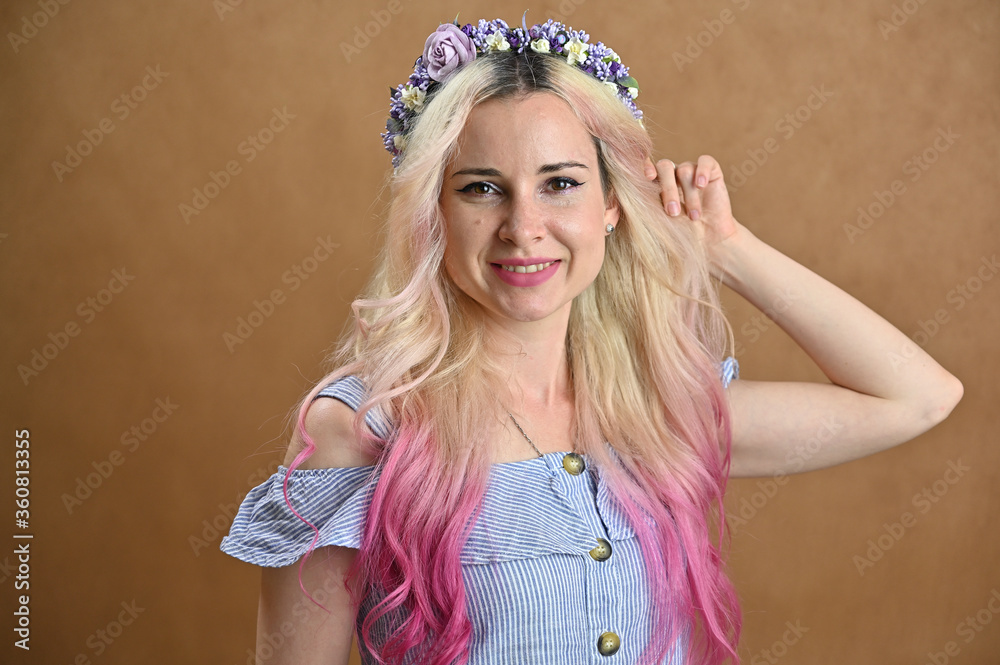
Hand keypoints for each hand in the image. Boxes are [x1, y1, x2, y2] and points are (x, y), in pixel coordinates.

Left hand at [644, 155, 740, 270]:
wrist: (710, 244)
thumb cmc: (681, 237)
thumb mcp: (656, 227)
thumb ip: (639, 215)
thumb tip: (611, 215)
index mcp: (656, 185)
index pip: (646, 168)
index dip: (644, 167)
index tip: (646, 177)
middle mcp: (672, 175)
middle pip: (664, 168)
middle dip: (668, 190)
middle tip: (672, 212)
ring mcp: (691, 172)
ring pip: (684, 170)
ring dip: (688, 195)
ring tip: (694, 217)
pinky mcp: (711, 173)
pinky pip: (705, 162)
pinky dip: (702, 171)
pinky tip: (701, 185)